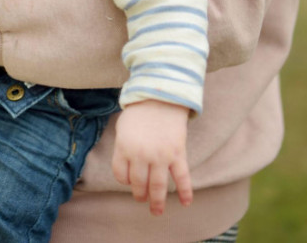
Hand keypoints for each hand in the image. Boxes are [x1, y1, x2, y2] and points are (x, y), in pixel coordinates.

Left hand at [111, 100, 192, 215]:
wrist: (161, 96)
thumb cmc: (140, 111)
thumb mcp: (124, 127)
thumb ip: (124, 147)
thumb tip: (127, 166)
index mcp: (124, 147)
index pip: (121, 175)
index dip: (124, 180)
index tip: (129, 180)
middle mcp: (141, 154)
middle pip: (138, 183)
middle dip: (140, 194)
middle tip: (142, 199)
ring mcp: (160, 156)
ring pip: (158, 186)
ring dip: (157, 201)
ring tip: (156, 211)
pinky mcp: (177, 153)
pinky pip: (182, 177)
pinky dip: (184, 192)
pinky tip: (185, 203)